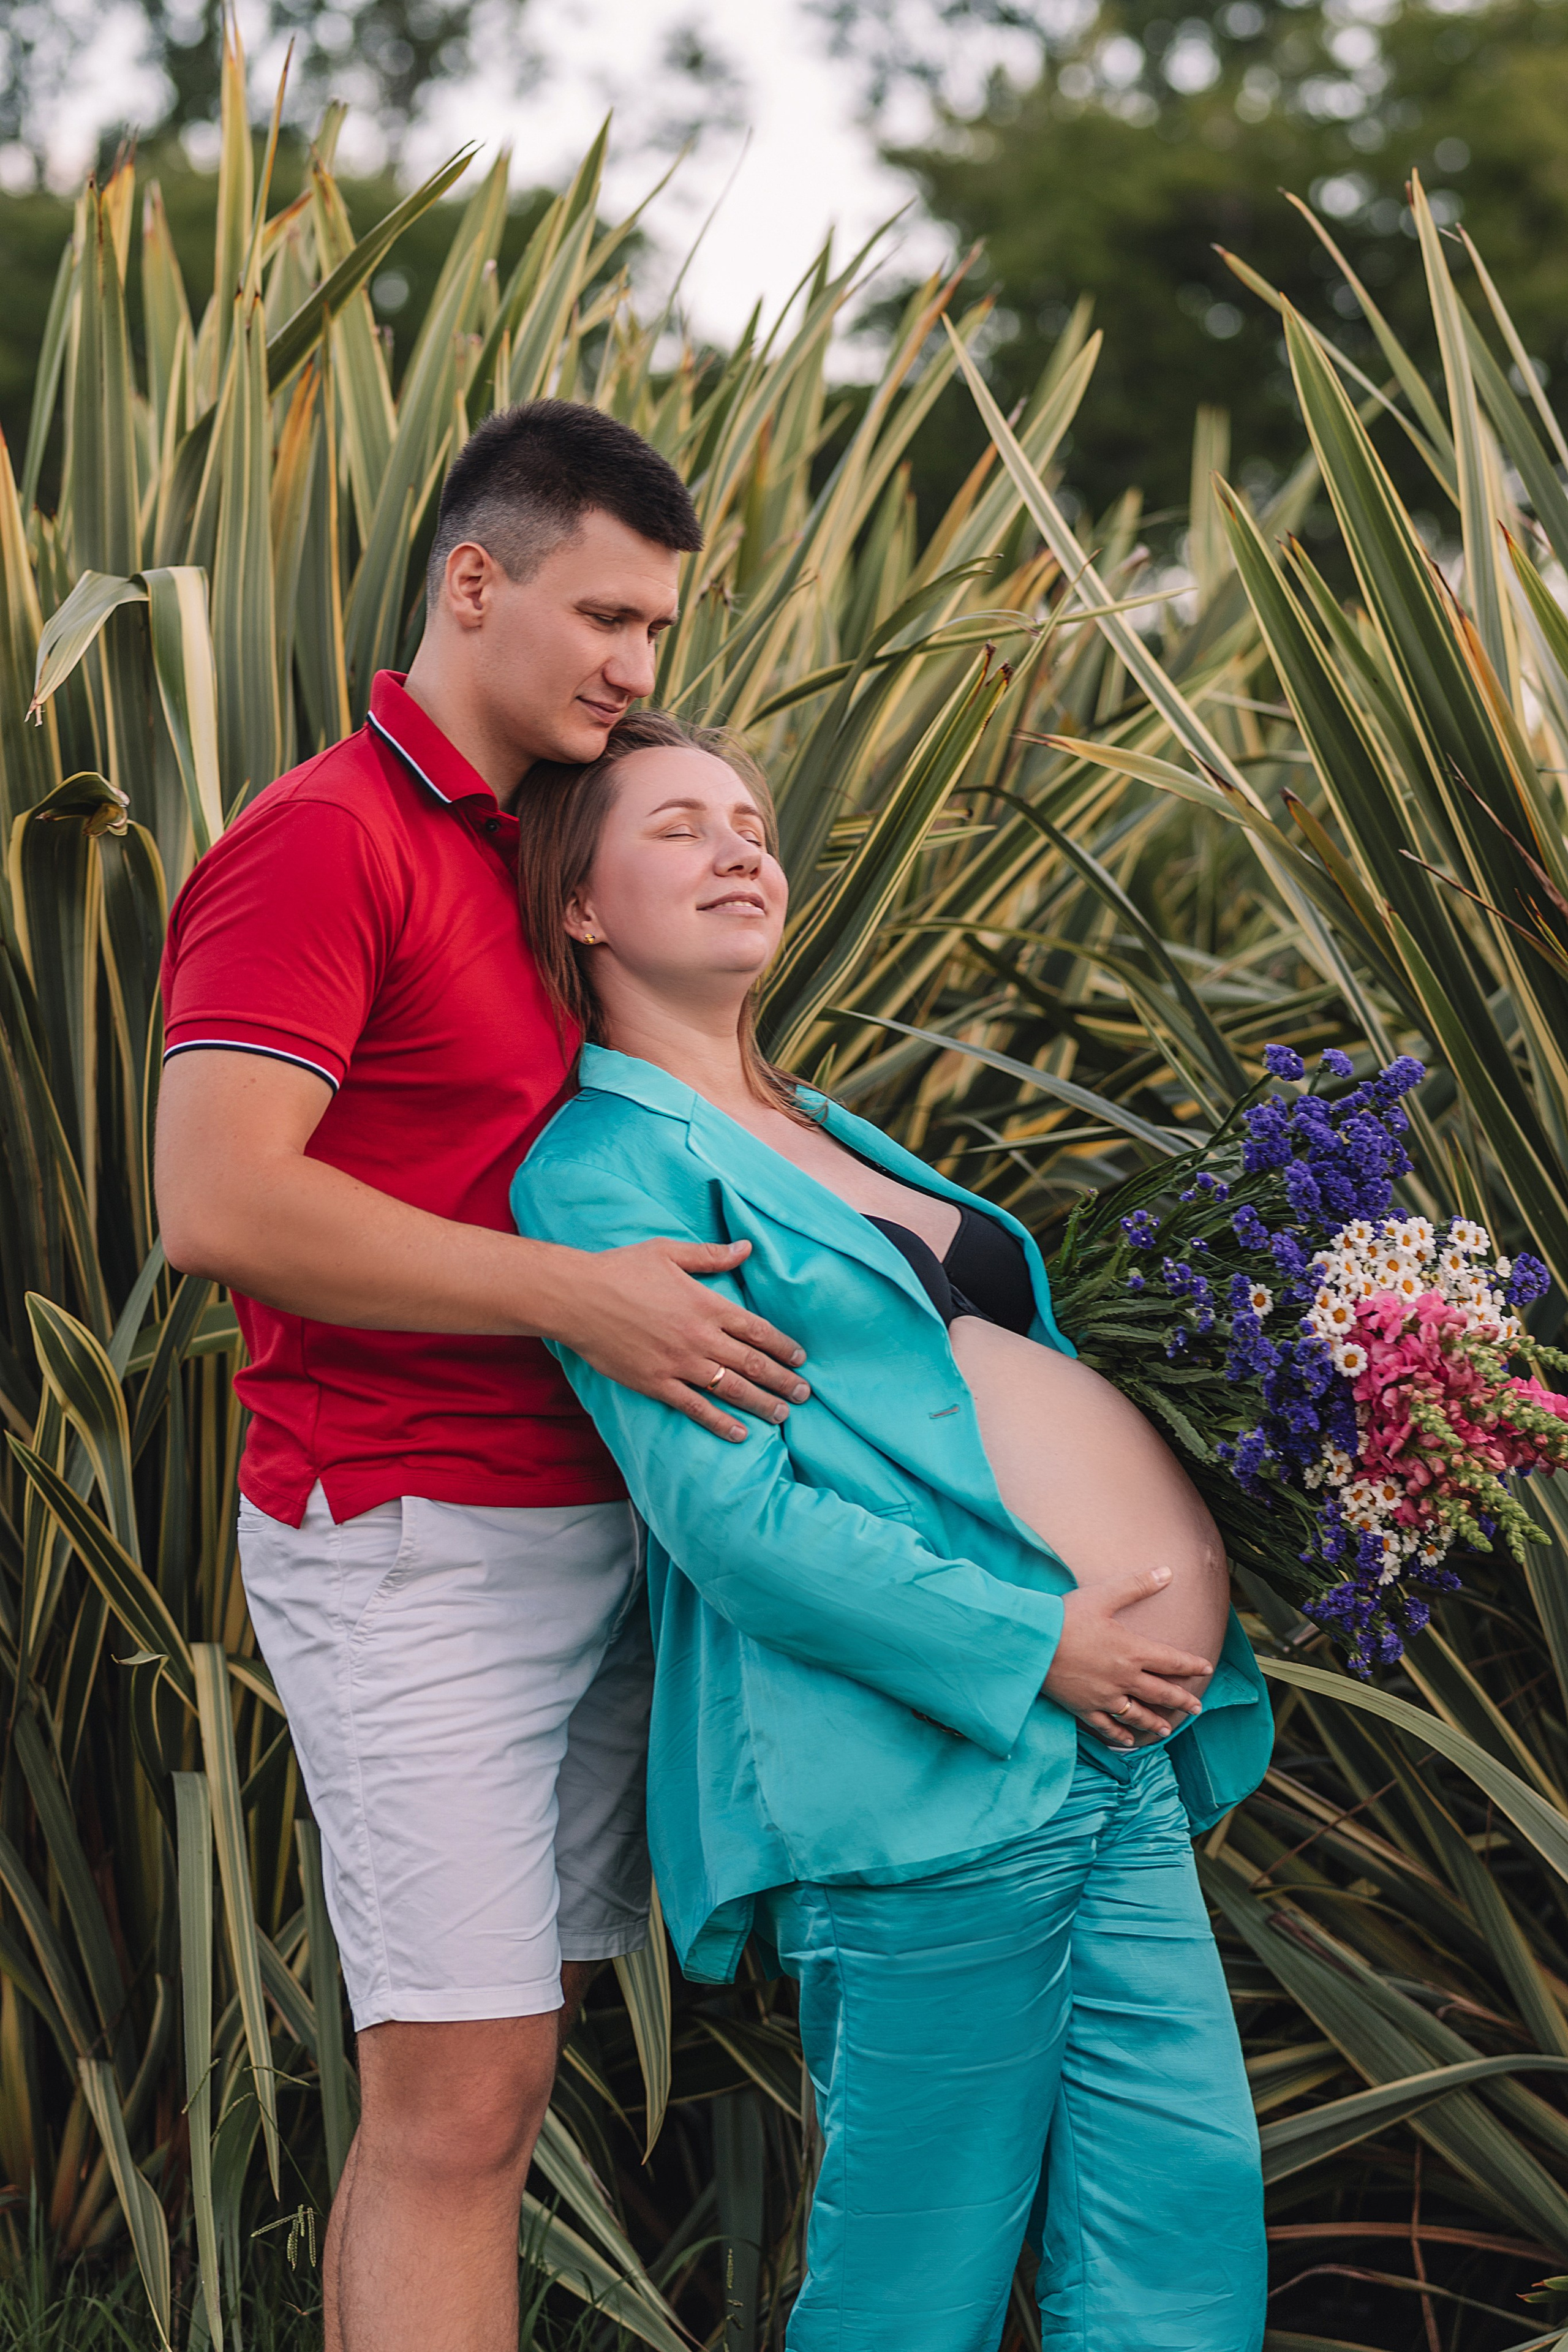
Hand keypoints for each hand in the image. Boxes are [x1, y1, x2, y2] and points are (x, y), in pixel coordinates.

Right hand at [545, 1236, 809, 1439]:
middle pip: (753, 1363)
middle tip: (804, 1394)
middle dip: (783, 1381)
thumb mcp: (669, 1252)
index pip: (758, 1330)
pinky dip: (721, 1423)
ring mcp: (679, 1364)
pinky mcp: (657, 1384)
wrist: (578, 1297)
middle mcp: (700, 1337)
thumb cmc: (621, 1269)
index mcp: (707, 1304)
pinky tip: (741, 1434)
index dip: (783, 1346)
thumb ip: (711, 1255)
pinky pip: (696, 1408)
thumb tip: (746, 1247)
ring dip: (762, 1404)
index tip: (800, 1359)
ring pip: (732, 1389)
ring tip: (784, 1415)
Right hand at [1042, 1567, 1212, 1747]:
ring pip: (1138, 1714)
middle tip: (1197, 1708)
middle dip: (1182, 1700)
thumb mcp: (1104, 1595)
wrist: (1032, 1644)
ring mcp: (1105, 1696)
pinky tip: (1128, 1742)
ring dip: (1155, 1722)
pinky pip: (1107, 1727)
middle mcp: (1124, 1678)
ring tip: (1167, 1729)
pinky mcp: (1084, 1708)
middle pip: (1161, 1692)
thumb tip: (1168, 1571)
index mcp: (1132, 1650)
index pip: (1171, 1660)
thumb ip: (1137, 1585)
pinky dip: (1120, 1735)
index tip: (1206, 1668)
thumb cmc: (1066, 1616)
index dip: (1191, 1664)